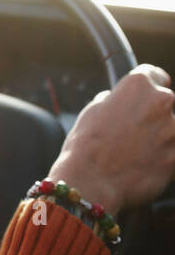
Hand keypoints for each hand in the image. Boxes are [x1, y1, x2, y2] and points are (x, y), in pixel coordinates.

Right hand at [46, 64, 174, 215]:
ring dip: (160, 137)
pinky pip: (172, 153)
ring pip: (170, 130)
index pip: (155, 74)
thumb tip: (122, 102)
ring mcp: (173, 131)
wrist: (92, 180)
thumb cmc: (87, 143)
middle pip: (165, 102)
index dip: (150, 84)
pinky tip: (144, 166)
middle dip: (153, 114)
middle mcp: (161, 102)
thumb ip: (116, 100)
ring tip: (137, 152)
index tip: (147, 95)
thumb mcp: (95, 108)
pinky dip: (163, 158)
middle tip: (135, 131)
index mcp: (139, 84)